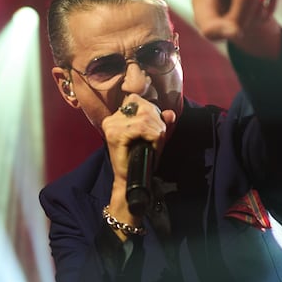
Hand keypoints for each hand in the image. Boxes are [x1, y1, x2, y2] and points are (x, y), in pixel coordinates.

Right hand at [100, 95, 174, 228]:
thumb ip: (160, 123)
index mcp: (116, 116)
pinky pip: (143, 128)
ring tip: (156, 145)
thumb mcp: (152, 137)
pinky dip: (154, 138)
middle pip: (144, 107)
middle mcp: (111, 119)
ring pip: (146, 118)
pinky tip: (153, 148)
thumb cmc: (139, 159)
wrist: (130, 180)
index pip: (137, 100)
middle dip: (158, 123)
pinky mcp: (115, 135)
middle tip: (159, 140)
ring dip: (157, 132)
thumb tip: (170, 113)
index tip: (156, 129)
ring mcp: (112, 126)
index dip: (152, 112)